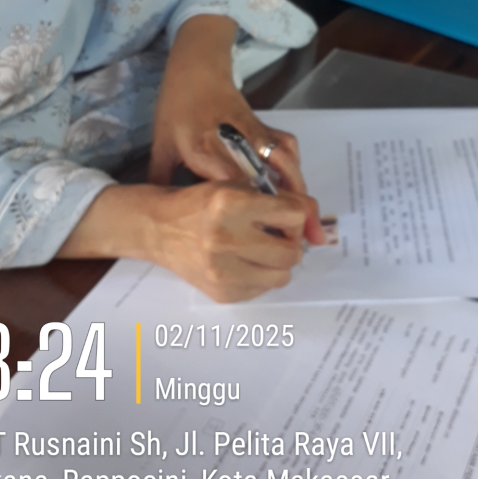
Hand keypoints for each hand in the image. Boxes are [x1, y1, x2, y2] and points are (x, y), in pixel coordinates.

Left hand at [149, 15, 323, 243]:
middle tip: (298, 244)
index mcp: (202, 149)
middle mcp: (232, 142)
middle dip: (284, 214)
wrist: (196, 68)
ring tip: (312, 225)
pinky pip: (287, 149)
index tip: (261, 242)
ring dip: (299, 194)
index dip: (249, 215)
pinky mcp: (265, 126)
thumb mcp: (161, 145)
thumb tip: (159, 221)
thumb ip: (161, 183)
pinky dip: (296, 170)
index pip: (231, 187)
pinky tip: (299, 192)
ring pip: (284, 165)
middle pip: (264, 182)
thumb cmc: (176, 107)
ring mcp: (252, 132)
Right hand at [153, 180, 318, 300]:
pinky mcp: (221, 292)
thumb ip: (280, 200)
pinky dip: (258, 277)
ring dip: (276, 263)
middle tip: (274, 235)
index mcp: (230, 202)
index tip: (282, 215)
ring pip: (282, 276)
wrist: (158, 228)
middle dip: (288, 242)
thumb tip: (319, 232)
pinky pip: (262, 290)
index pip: (293, 214)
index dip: (293, 214)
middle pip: (291, 252)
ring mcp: (221, 270)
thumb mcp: (237, 186)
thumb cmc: (201, 203)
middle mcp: (225, 238)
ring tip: (259, 250)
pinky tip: (240, 262)